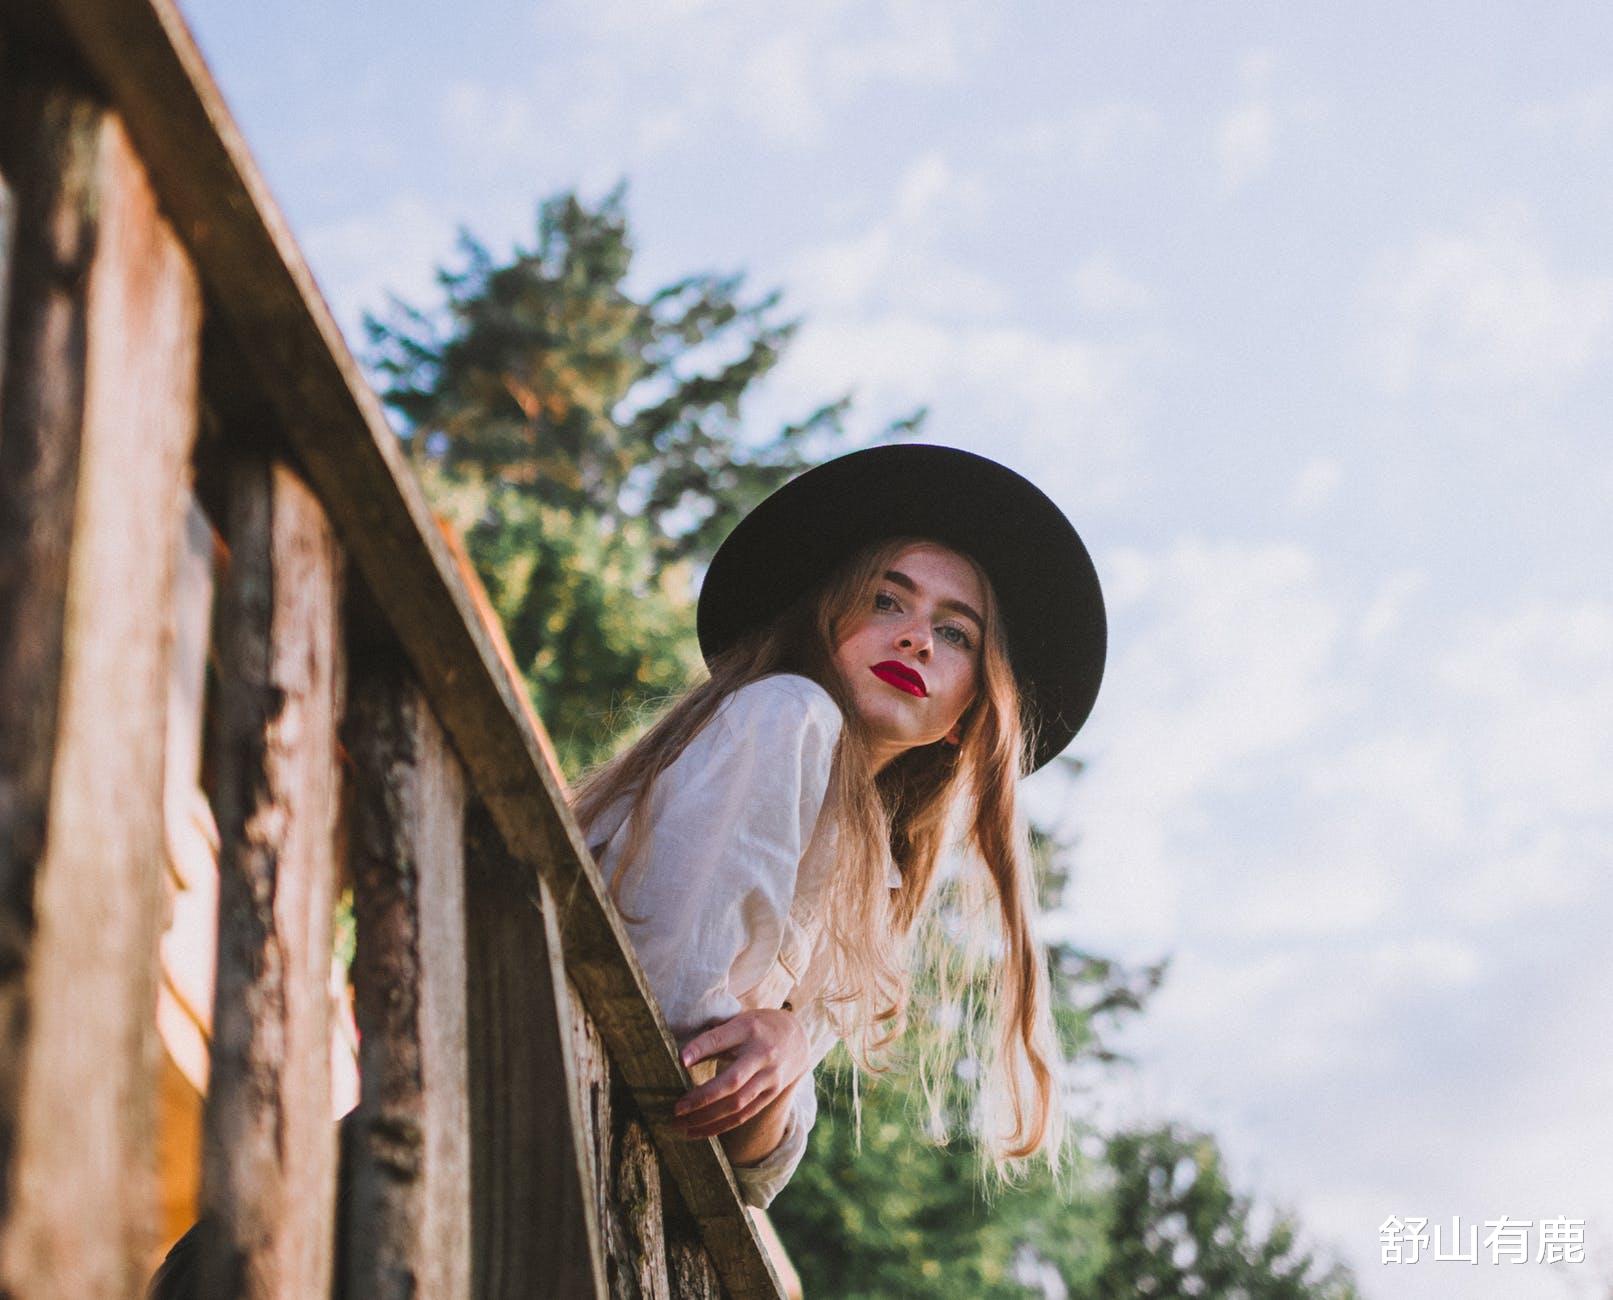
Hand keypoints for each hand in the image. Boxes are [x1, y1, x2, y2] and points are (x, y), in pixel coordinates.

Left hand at [672, 1008, 808, 1140]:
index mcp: (749, 1028)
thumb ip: (714, 1037)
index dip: (701, 1049)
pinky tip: (698, 1131)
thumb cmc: (757, 1027)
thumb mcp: (738, 1021)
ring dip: (707, 1118)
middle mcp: (762, 1054)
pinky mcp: (771, 1095)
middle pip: (732, 1081)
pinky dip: (720, 1126)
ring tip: (681, 1125)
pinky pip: (744, 1115)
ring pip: (737, 1104)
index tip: (680, 1060)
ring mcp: (770, 1077)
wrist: (796, 1037)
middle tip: (677, 1108)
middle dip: (702, 1097)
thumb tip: (682, 1058)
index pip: (721, 1039)